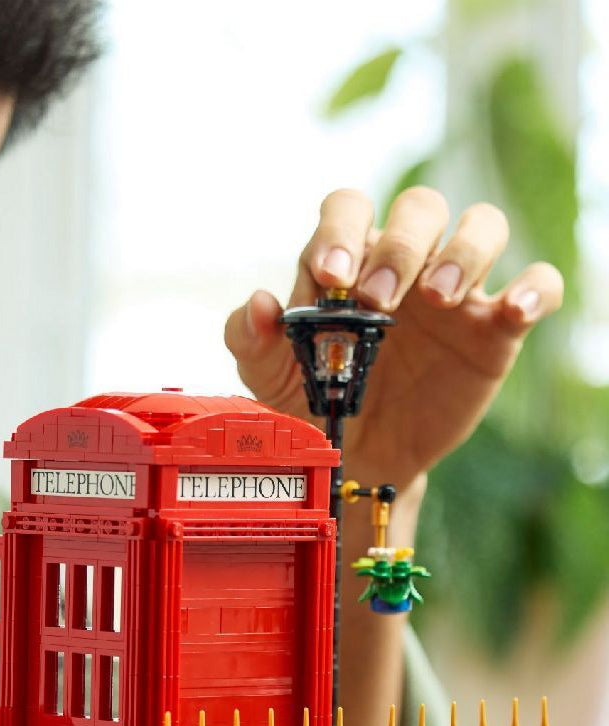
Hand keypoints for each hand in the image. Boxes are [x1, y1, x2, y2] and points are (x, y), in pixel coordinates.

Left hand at [225, 186, 563, 487]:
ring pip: (483, 226)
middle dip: (398, 245)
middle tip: (376, 301)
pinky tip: (512, 311)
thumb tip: (260, 303)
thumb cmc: (313, 399)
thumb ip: (249, 337)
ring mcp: (456, 291)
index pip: (349, 209)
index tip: (330, 274)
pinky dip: (535, 289)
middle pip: (419, 208)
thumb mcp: (268, 375)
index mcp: (349, 260)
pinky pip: (537, 285)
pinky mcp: (495, 328)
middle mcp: (405, 263)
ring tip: (438, 298)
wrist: (355, 457)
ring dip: (465, 250)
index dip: (341, 229)